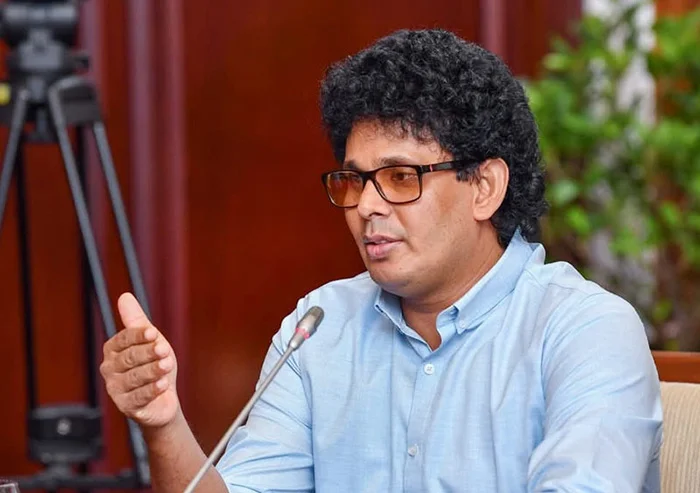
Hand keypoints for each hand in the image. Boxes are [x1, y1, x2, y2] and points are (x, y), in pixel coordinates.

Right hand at [100, 292, 179, 427]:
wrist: (162, 398)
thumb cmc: (154, 364)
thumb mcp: (149, 341)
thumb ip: (136, 320)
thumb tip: (124, 296)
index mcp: (113, 350)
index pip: (123, 339)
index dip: (138, 335)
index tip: (153, 332)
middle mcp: (110, 369)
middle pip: (130, 358)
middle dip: (149, 353)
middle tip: (165, 351)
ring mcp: (116, 389)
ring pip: (135, 377)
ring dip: (153, 370)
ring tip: (167, 365)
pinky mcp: (126, 407)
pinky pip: (139, 397)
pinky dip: (152, 390)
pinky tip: (162, 384)